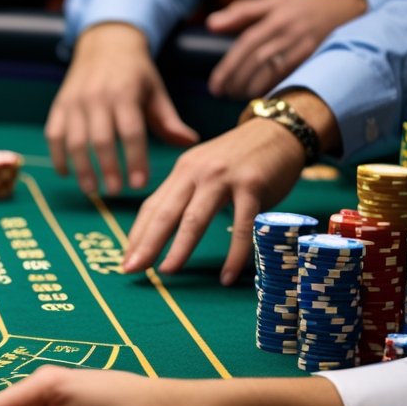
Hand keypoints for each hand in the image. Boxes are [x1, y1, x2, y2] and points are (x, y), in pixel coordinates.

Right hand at [44, 23, 198, 194]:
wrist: (104, 43)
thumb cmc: (135, 72)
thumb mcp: (155, 91)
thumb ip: (168, 121)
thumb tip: (189, 143)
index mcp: (125, 93)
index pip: (131, 132)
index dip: (135, 159)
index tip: (140, 184)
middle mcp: (97, 97)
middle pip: (100, 139)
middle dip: (108, 169)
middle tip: (115, 191)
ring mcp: (74, 102)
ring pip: (74, 141)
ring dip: (82, 169)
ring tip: (92, 190)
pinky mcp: (59, 106)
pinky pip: (54, 136)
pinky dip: (57, 157)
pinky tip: (66, 174)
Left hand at [122, 107, 313, 283]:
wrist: (279, 130)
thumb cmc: (238, 160)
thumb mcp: (203, 170)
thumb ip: (185, 195)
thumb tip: (159, 232)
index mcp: (182, 171)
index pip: (153, 207)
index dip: (138, 235)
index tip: (127, 260)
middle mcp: (198, 172)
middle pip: (166, 214)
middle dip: (147, 243)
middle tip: (133, 269)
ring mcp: (224, 178)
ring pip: (196, 219)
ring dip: (180, 249)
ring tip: (167, 272)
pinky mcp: (253, 186)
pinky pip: (242, 227)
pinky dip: (234, 255)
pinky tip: (226, 276)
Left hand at [206, 0, 366, 99]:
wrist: (351, 8)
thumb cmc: (305, 3)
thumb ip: (242, 11)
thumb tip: (210, 24)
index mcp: (276, 12)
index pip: (246, 43)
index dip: (228, 66)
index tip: (214, 86)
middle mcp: (291, 29)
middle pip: (257, 59)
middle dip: (236, 80)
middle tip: (222, 93)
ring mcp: (305, 43)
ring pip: (273, 70)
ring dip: (251, 87)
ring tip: (237, 96)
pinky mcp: (317, 56)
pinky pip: (291, 75)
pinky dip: (273, 87)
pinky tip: (260, 95)